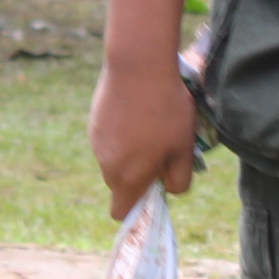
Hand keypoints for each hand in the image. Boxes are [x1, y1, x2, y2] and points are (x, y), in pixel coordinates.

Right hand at [89, 50, 198, 216]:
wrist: (138, 66)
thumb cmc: (167, 111)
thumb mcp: (184, 149)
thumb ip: (179, 180)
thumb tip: (170, 190)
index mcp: (128, 177)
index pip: (121, 212)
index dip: (138, 207)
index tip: (155, 189)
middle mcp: (106, 164)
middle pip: (120, 183)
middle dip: (138, 175)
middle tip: (162, 149)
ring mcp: (96, 142)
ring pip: (115, 159)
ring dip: (130, 151)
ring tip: (151, 123)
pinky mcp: (94, 121)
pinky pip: (109, 138)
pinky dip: (122, 132)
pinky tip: (139, 109)